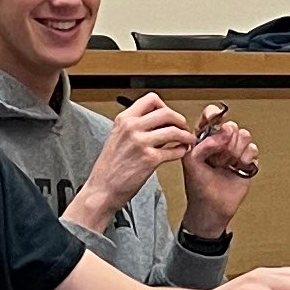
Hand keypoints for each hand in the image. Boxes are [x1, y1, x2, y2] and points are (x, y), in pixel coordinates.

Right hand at [72, 95, 194, 229]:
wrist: (102, 189)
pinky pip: (174, 150)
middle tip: (183, 127)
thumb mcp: (117, 137)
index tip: (169, 116)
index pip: (151, 99)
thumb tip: (159, 123)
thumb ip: (136, 127)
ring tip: (188, 140)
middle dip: (180, 120)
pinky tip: (181, 152)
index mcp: (123, 119)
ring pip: (174, 131)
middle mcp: (132, 128)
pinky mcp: (150, 159)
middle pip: (167, 112)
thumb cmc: (109, 168)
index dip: (165, 106)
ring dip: (186, 136)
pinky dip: (182, 151)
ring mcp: (141, 143)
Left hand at [182, 116, 257, 235]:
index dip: (214, 115)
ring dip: (234, 151)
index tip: (215, 119)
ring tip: (225, 164)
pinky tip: (235, 168)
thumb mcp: (190, 161)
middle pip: (231, 125)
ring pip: (244, 135)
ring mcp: (234, 151)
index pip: (211, 117)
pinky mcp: (246, 161)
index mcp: (204, 138)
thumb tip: (221, 134)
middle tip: (217, 155)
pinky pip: (253, 149)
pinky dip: (244, 159)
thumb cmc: (197, 185)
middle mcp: (220, 142)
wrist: (211, 207)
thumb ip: (202, 144)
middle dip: (225, 141)